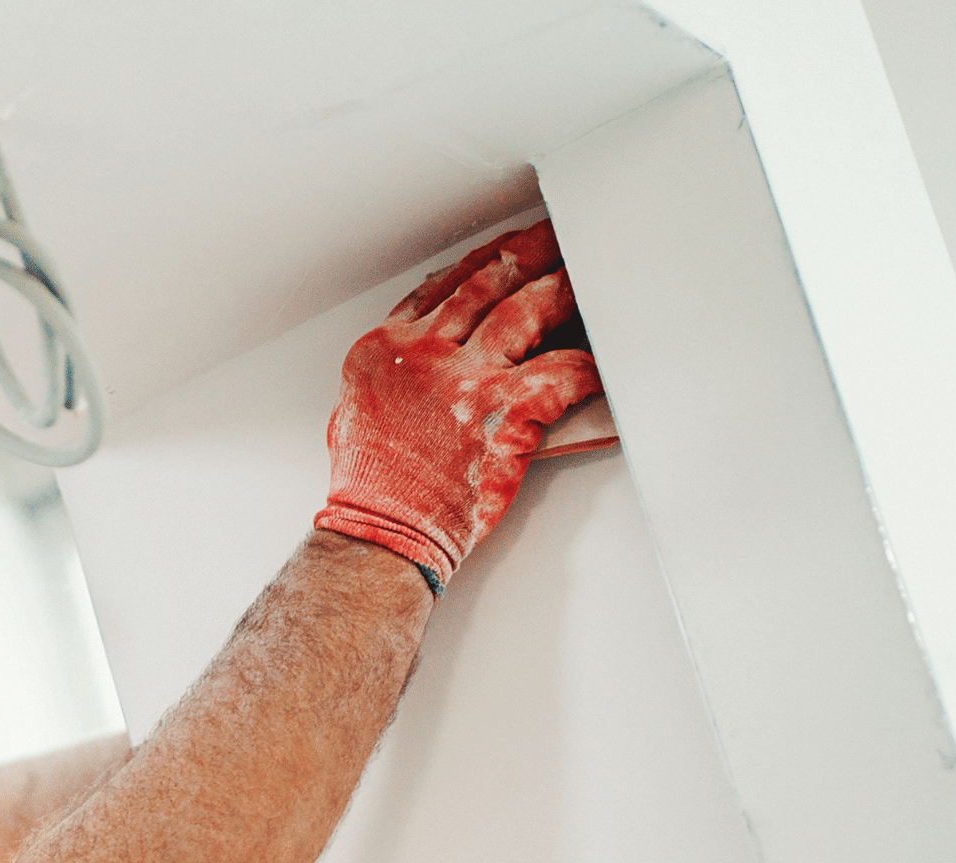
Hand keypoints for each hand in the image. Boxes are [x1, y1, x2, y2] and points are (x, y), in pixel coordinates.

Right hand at [313, 220, 603, 587]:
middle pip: (486, 282)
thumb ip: (392, 375)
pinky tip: (598, 362)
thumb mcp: (357, 413)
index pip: (440, 286)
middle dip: (526, 254)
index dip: (478, 262)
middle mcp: (424, 352)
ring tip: (582, 278)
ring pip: (524, 309)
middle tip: (553, 238)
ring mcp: (465, 377)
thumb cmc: (371, 488)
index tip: (502, 251)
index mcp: (385, 348)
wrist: (382, 531)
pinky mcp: (503, 410)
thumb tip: (418, 366)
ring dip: (559, 290)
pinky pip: (561, 372)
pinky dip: (585, 367)